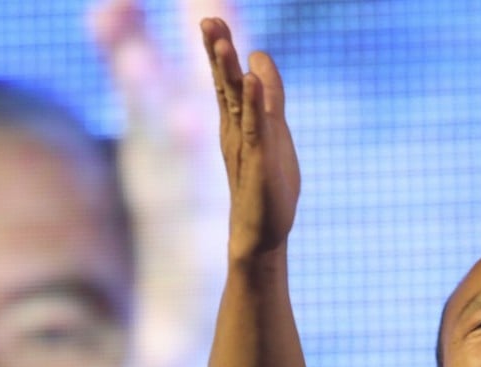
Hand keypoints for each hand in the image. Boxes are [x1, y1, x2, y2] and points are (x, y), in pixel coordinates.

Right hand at [201, 17, 299, 261]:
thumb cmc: (267, 184)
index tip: (213, 20)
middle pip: (224, 84)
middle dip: (217, 52)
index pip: (227, 80)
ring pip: (235, 102)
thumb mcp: (272, 131)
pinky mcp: (258, 161)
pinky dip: (253, 103)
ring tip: (223, 41)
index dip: (221, 52)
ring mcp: (245, 144)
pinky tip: (250, 80)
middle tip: (208, 20)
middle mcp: (235, 130)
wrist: (262, 232)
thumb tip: (260, 58)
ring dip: (229, 71)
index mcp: (236, 122)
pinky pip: (255, 127)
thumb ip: (268, 97)